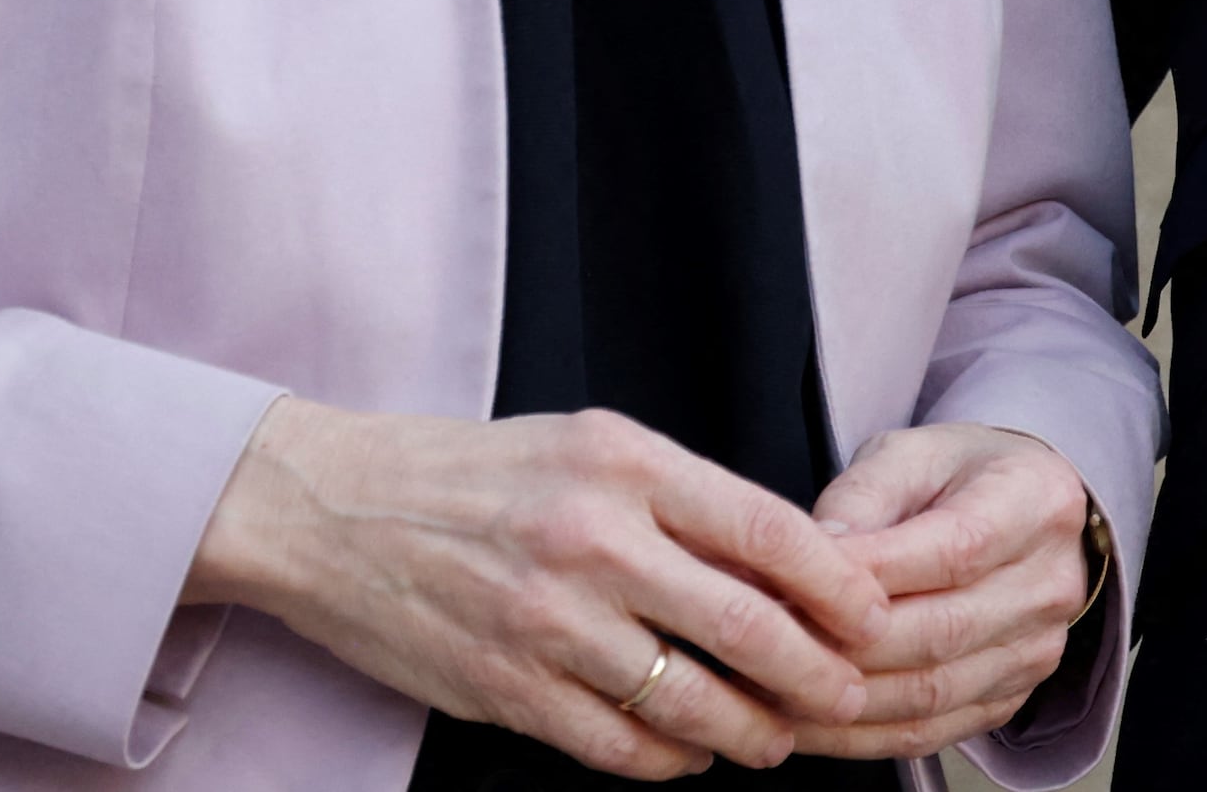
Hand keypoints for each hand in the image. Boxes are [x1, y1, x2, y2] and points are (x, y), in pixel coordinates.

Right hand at [185, 398, 890, 777]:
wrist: (332, 509)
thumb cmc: (472, 474)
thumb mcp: (586, 446)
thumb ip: (680, 500)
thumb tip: (785, 564)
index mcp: (625, 464)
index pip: (769, 530)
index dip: (839, 586)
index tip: (874, 617)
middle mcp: (593, 539)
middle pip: (746, 627)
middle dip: (817, 675)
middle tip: (849, 696)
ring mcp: (548, 621)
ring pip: (690, 701)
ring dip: (750, 732)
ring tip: (774, 739)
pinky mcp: (506, 688)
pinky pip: (618, 746)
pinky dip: (670, 760)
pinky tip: (689, 754)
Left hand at [775, 424, 1102, 762]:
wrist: (1018, 510)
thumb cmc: (958, 475)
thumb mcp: (908, 453)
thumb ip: (861, 497)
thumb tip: (812, 555)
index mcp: (1036, 501)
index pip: (954, 550)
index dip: (872, 576)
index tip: (794, 584)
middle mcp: (1050, 583)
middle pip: (942, 632)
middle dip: (844, 647)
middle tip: (766, 645)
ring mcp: (1035, 649)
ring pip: (932, 694)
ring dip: (844, 703)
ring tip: (772, 693)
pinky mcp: (1010, 697)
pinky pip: (932, 732)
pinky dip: (862, 737)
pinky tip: (811, 724)